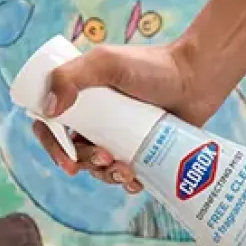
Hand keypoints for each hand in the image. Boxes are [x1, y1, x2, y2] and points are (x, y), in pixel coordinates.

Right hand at [33, 41, 217, 192]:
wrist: (197, 78)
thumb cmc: (154, 65)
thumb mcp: (107, 63)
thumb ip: (71, 77)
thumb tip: (48, 111)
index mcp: (81, 98)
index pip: (52, 126)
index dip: (53, 147)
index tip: (67, 161)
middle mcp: (97, 119)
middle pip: (76, 152)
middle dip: (86, 163)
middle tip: (106, 158)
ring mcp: (120, 136)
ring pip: (101, 167)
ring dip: (107, 176)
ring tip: (127, 170)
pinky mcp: (142, 150)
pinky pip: (127, 175)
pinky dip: (127, 182)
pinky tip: (136, 182)